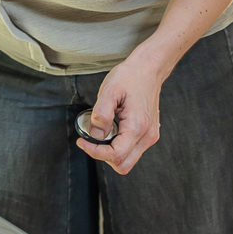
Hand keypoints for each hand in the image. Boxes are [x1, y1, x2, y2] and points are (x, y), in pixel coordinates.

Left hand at [76, 51, 166, 173]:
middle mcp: (147, 136)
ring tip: (100, 133)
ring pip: (128, 160)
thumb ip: (101, 114)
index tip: (82, 141)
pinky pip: (133, 150)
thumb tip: (95, 133)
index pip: (116, 155)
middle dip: (103, 156)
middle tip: (90, 141)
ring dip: (111, 153)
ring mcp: (150, 136)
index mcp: (138, 127)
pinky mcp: (149, 133)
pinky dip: (119, 147)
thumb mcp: (110, 90)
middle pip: (123, 164)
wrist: (148, 69)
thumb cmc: (130, 77)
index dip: (95, 152)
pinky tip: (111, 131)